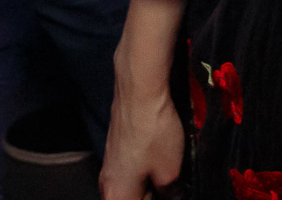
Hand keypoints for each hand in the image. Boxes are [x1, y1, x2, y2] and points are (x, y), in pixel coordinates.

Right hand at [99, 83, 184, 199]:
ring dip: (152, 184)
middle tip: (174, 188)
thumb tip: (173, 197)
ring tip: (172, 175)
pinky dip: (148, 169)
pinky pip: (133, 169)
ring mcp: (110, 164)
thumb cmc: (152, 133)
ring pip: (133, 185)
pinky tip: (164, 159)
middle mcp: (107, 183)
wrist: (140, 91)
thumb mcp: (170, 173)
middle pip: (133, 198)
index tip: (172, 195)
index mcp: (116, 196)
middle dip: (154, 195)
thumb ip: (171, 194)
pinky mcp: (117, 147)